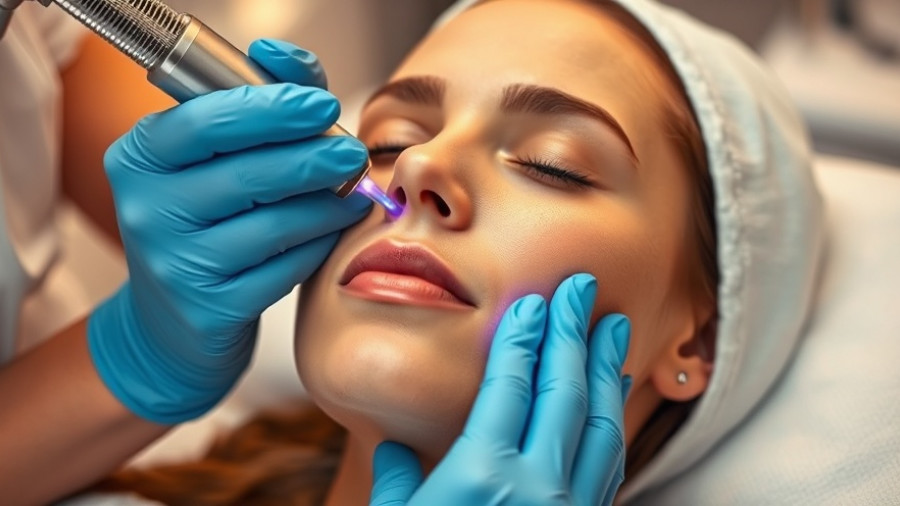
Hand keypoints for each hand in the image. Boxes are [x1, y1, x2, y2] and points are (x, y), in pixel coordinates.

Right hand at [88, 39, 372, 423]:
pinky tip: (334, 229)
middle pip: (247, 174)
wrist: (173, 321)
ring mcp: (175, 265)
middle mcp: (146, 210)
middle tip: (352, 150)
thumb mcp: (213, 159)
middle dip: (313, 157)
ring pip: (272, 225)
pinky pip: (282, 269)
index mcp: (140, 158)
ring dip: (325, 204)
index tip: (321, 104)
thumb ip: (254, 103)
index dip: (270, 109)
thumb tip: (280, 55)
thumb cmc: (205, 221)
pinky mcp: (209, 310)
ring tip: (353, 190)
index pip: (205, 122)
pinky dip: (317, 245)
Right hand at [369, 273, 631, 505]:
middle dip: (573, 333)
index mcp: (482, 475)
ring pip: (601, 426)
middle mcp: (536, 488)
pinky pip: (609, 464)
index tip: (532, 302)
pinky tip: (611, 397)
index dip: (521, 338)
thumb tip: (394, 451)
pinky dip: (611, 421)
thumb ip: (397, 481)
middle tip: (582, 287)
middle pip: (564, 393)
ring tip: (611, 328)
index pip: (510, 386)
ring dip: (604, 370)